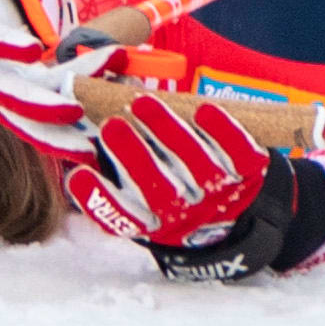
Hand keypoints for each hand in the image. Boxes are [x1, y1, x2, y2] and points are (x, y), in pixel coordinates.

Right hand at [48, 62, 286, 253]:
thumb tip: (75, 118)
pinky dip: (224, 131)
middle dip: (134, 155)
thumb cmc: (164, 185)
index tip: (79, 174)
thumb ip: (107, 161)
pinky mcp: (249, 174)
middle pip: (160, 190)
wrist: (226, 208)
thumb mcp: (134, 186)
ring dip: (170, 133)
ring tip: (143, 104)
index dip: (99, 200)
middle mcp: (186, 215)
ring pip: (198, 166)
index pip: (122, 218)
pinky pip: (241, 153)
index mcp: (151, 222)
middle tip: (110, 126)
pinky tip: (203, 109)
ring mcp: (220, 194)